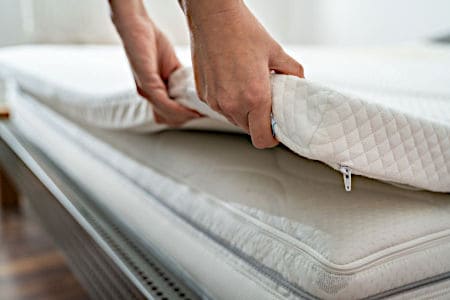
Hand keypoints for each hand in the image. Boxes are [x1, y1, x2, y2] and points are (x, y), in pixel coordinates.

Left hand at [111, 2, 200, 125]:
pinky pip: (163, 102)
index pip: (167, 115)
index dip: (183, 116)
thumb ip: (180, 78)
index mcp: (152, 90)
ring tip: (197, 111)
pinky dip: (177, 108)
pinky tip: (189, 107)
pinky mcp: (146, 82)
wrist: (135, 24)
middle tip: (200, 112)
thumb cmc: (149, 40)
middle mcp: (146, 93)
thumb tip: (193, 89)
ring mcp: (145, 89)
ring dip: (184, 115)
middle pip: (167, 119)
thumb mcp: (171, 64)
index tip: (200, 112)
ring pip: (165, 114)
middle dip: (185, 118)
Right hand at [183, 0, 303, 147]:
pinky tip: (232, 81)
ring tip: (247, 87)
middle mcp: (232, 104)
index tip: (275, 129)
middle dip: (258, 122)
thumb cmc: (241, 30)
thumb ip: (292, 72)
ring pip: (233, 119)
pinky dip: (228, 101)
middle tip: (264, 102)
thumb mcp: (276, 52)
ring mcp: (215, 101)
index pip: (262, 138)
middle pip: (249, 130)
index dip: (271, 137)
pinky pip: (219, 107)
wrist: (212, 16)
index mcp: (255, 97)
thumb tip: (298, 83)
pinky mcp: (203, 94)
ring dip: (242, 112)